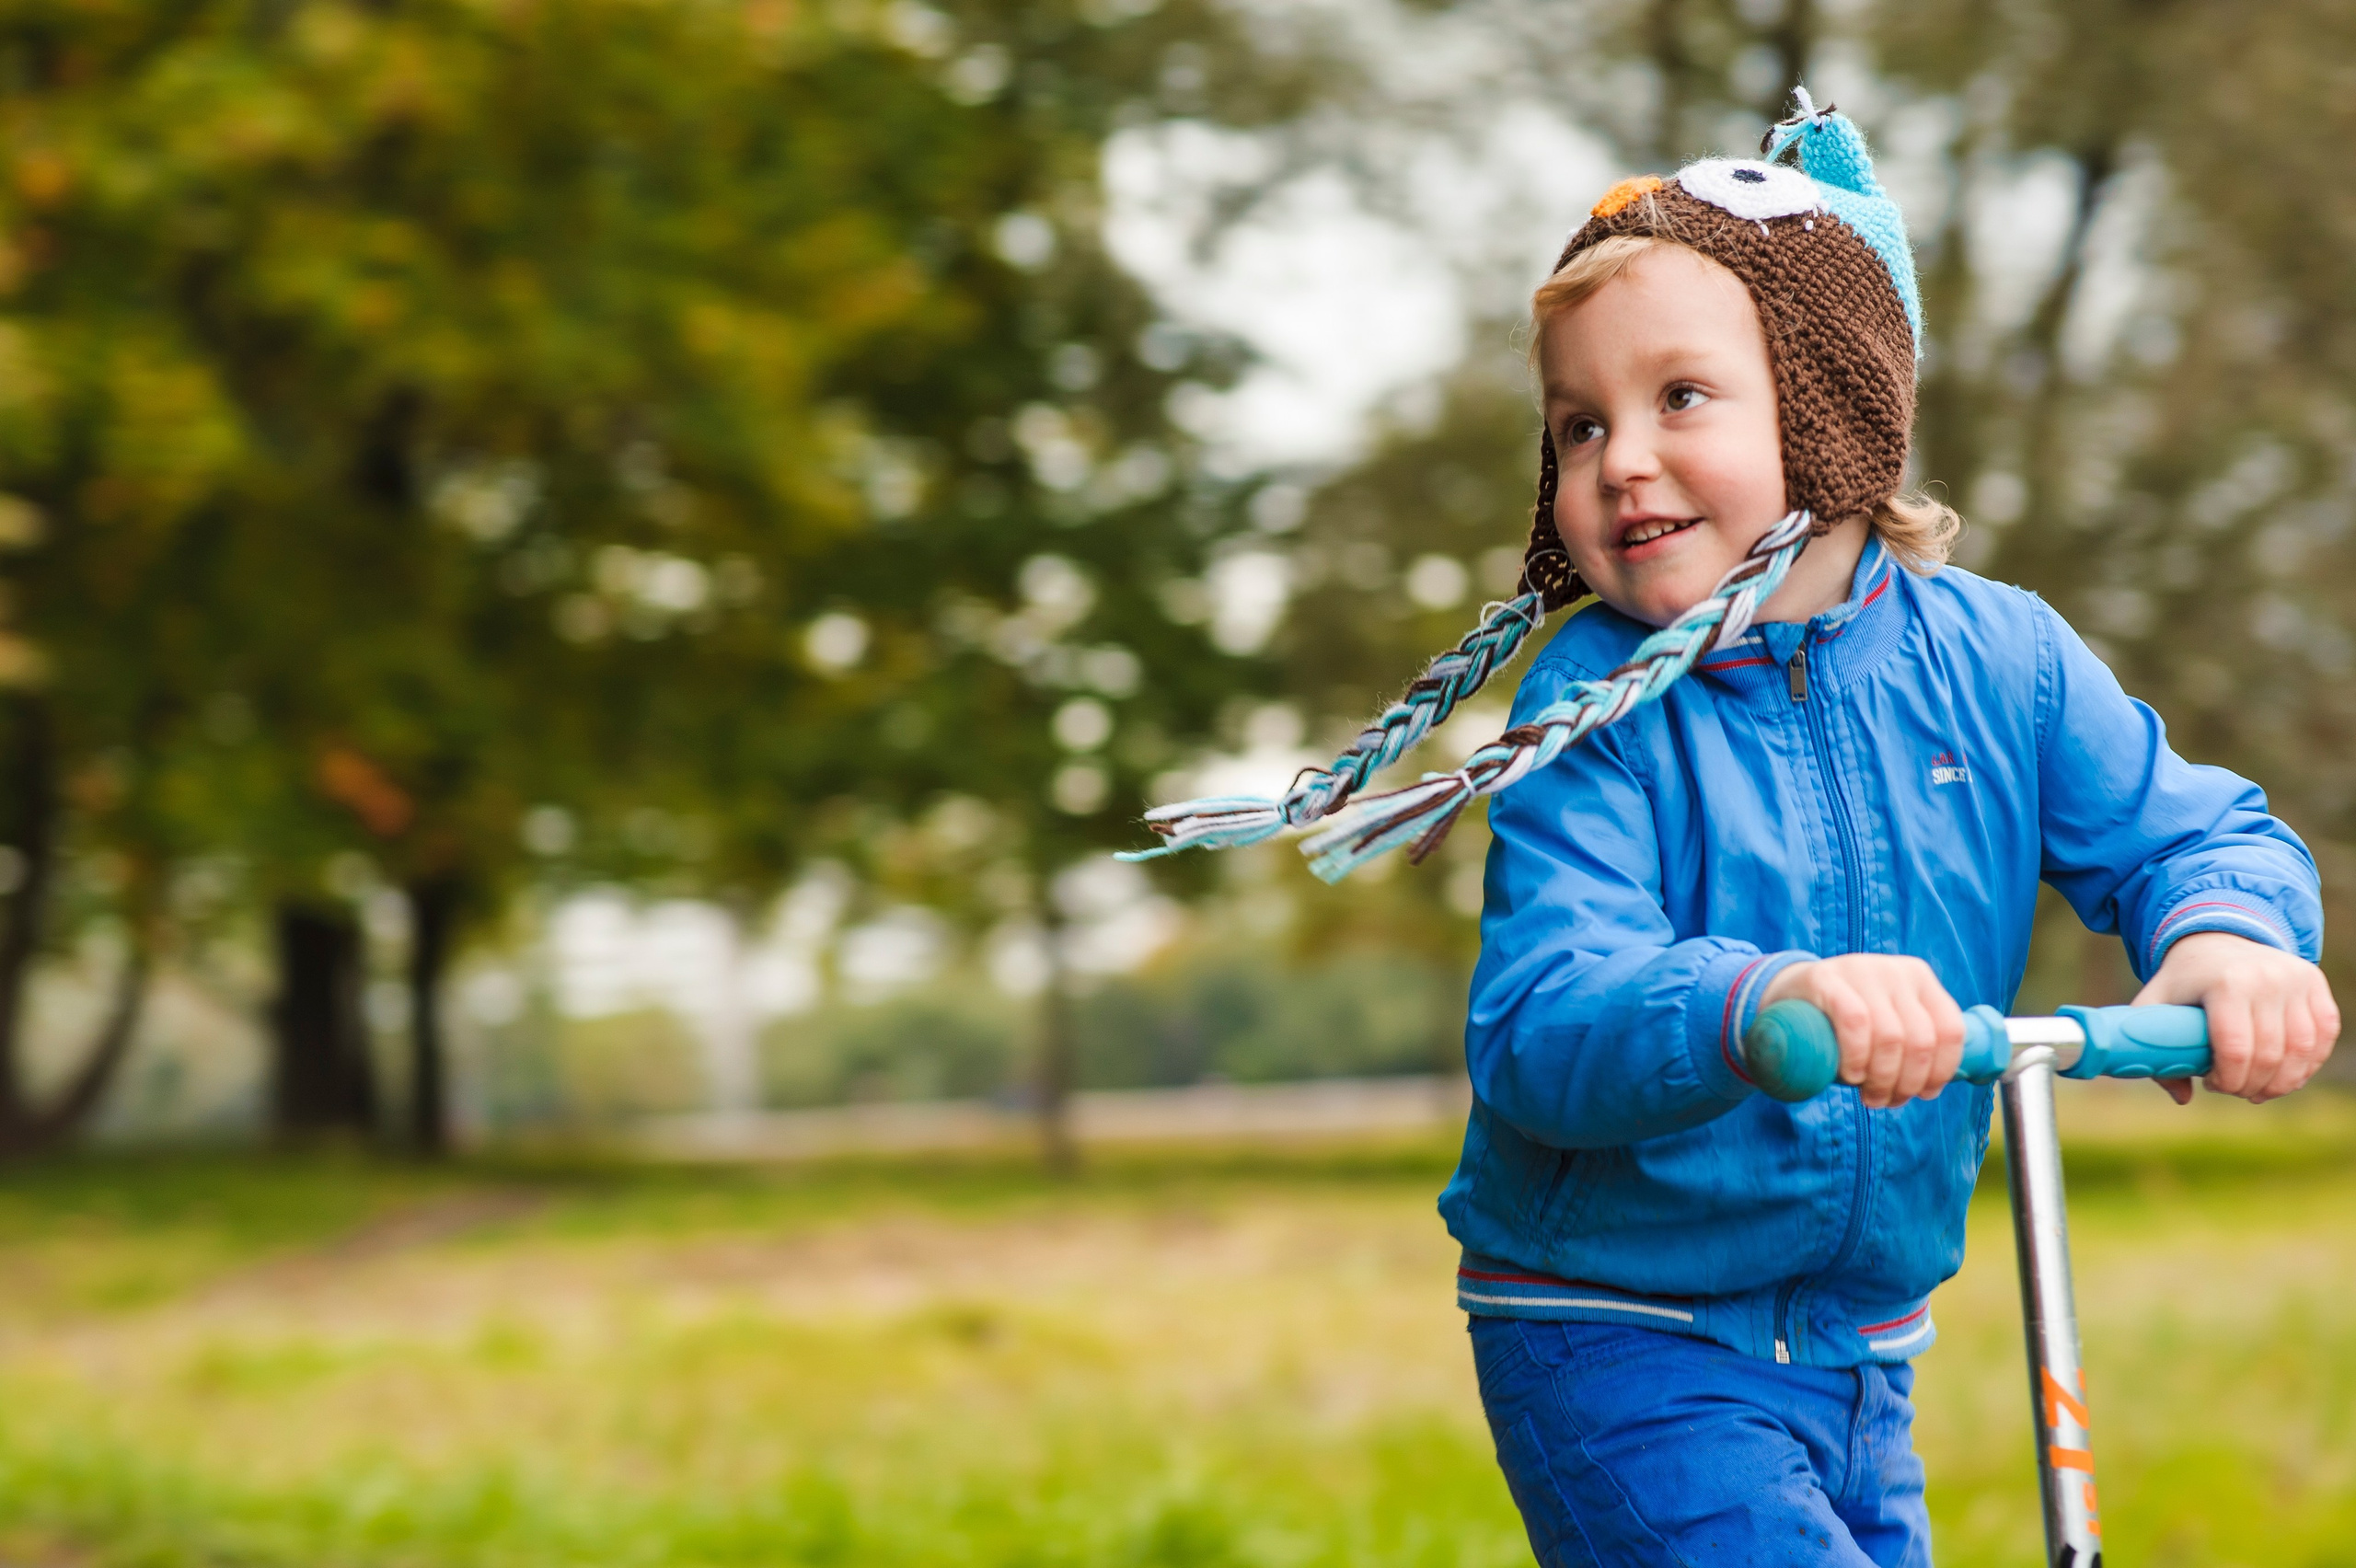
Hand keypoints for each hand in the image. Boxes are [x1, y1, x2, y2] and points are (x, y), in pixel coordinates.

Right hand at [1759, 955, 1964, 1108]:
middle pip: (1921, 1040)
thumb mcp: (1886, 1020)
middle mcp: (1896, 970)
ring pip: (1892, 1037)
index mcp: (1920, 978)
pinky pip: (1855, 1023)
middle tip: (1887, 1102)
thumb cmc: (1843, 1021)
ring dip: (1883, 1079)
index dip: (1942, 1071)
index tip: (1924, 1094)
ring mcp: (1862, 970)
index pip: (1951, 1029)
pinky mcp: (1827, 979)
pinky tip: (1850, 1075)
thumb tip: (1936, 1084)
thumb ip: (1912, 1040)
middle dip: (1907, 1083)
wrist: (1786, 994)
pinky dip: (1857, 1057)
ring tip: (1870, 1097)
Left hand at [2131, 931, 2338, 1103]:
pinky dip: (2309, 1064)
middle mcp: (2266, 978)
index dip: (2227, 1080)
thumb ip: (2153, 1047)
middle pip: (2269, 1056)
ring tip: (2260, 1090)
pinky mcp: (2315, 982)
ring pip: (2302, 1051)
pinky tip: (2287, 1075)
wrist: (2217, 939)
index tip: (2212, 1084)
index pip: (2235, 1050)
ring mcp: (2295, 979)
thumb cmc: (2185, 980)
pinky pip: (2323, 1035)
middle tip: (2235, 1090)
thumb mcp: (2154, 1004)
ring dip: (2283, 1082)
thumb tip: (2183, 1097)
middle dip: (2251, 1086)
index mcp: (2225, 983)